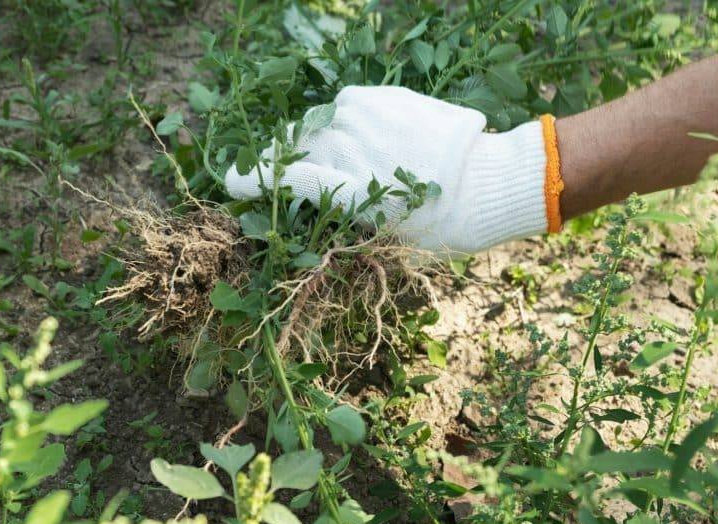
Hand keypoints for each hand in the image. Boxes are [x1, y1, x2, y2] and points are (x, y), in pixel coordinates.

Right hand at [225, 85, 553, 255]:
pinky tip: (374, 141)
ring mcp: (358, 114)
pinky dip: (348, 125)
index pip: (283, 177)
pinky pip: (344, 109)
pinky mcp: (375, 95)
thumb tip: (308, 198)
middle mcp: (343, 144)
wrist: (486, 182)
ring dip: (325, 143)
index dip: (253, 180)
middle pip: (297, 151)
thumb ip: (337, 213)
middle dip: (295, 165)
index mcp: (342, 187)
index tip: (232, 181)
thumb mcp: (379, 234)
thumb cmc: (435, 224)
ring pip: (319, 127)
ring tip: (356, 162)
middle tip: (315, 181)